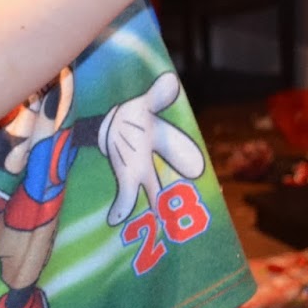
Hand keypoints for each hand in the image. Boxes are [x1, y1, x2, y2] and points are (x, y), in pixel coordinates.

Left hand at [97, 71, 204, 223]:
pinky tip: (115, 220)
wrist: (111, 125)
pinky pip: (126, 197)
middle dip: (174, 191)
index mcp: (160, 138)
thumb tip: (170, 81)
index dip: (185, 156)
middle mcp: (155, 158)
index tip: (196, 167)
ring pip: (149, 191)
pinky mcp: (125, 178)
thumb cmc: (133, 116)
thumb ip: (156, 96)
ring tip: (160, 226)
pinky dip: (121, 209)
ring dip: (153, 206)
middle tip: (187, 209)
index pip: (175, 146)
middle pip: (166, 176)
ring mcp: (140, 171)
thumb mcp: (141, 105)